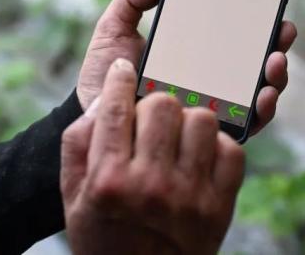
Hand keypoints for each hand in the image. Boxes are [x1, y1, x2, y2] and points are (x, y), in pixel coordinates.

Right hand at [62, 59, 244, 254]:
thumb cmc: (102, 235)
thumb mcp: (73, 195)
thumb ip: (78, 144)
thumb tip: (102, 102)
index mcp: (108, 181)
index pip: (115, 109)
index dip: (120, 79)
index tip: (124, 69)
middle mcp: (150, 187)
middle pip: (164, 105)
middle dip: (154, 104)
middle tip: (150, 119)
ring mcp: (189, 197)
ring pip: (202, 120)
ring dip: (188, 121)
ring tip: (178, 137)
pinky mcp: (220, 207)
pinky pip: (231, 150)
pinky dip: (217, 146)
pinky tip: (199, 155)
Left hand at [76, 0, 297, 135]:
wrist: (93, 115)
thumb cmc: (105, 74)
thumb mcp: (114, 29)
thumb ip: (131, 0)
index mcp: (193, 53)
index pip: (233, 35)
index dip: (257, 21)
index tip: (270, 3)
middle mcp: (209, 79)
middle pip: (254, 61)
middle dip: (276, 44)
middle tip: (282, 31)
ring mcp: (213, 106)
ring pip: (258, 91)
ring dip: (275, 76)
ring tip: (274, 62)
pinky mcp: (210, 134)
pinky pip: (246, 125)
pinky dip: (262, 111)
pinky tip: (262, 96)